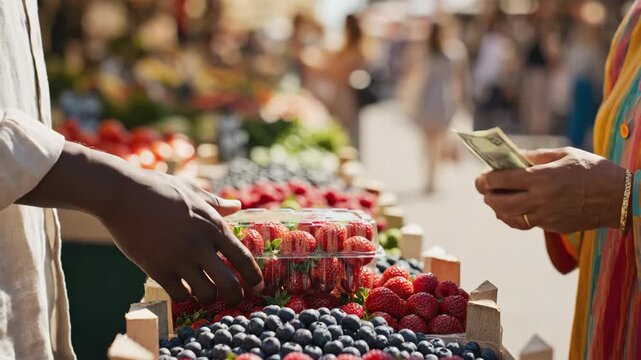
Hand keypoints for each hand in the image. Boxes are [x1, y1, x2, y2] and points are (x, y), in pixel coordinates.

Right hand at [19, 142, 262, 304]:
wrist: (121, 194)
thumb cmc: (158, 188)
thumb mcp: (192, 191)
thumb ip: (216, 203)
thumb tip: (237, 206)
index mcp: (213, 225)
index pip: (243, 258)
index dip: (254, 276)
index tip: (258, 286)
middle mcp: (200, 245)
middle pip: (229, 284)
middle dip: (236, 296)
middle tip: (236, 300)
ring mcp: (179, 259)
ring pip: (206, 294)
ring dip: (209, 297)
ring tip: (206, 293)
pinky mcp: (157, 270)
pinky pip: (179, 295)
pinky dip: (184, 296)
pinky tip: (183, 290)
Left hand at [475, 147, 625, 232]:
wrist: (621, 198)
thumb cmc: (594, 170)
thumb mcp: (565, 154)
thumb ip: (536, 155)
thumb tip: (513, 155)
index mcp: (542, 178)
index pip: (502, 180)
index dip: (486, 178)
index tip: (481, 175)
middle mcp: (541, 199)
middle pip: (500, 202)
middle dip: (486, 194)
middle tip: (483, 188)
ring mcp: (545, 216)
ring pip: (509, 217)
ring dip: (497, 208)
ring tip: (493, 199)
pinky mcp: (552, 227)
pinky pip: (524, 224)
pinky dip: (512, 218)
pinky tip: (509, 212)